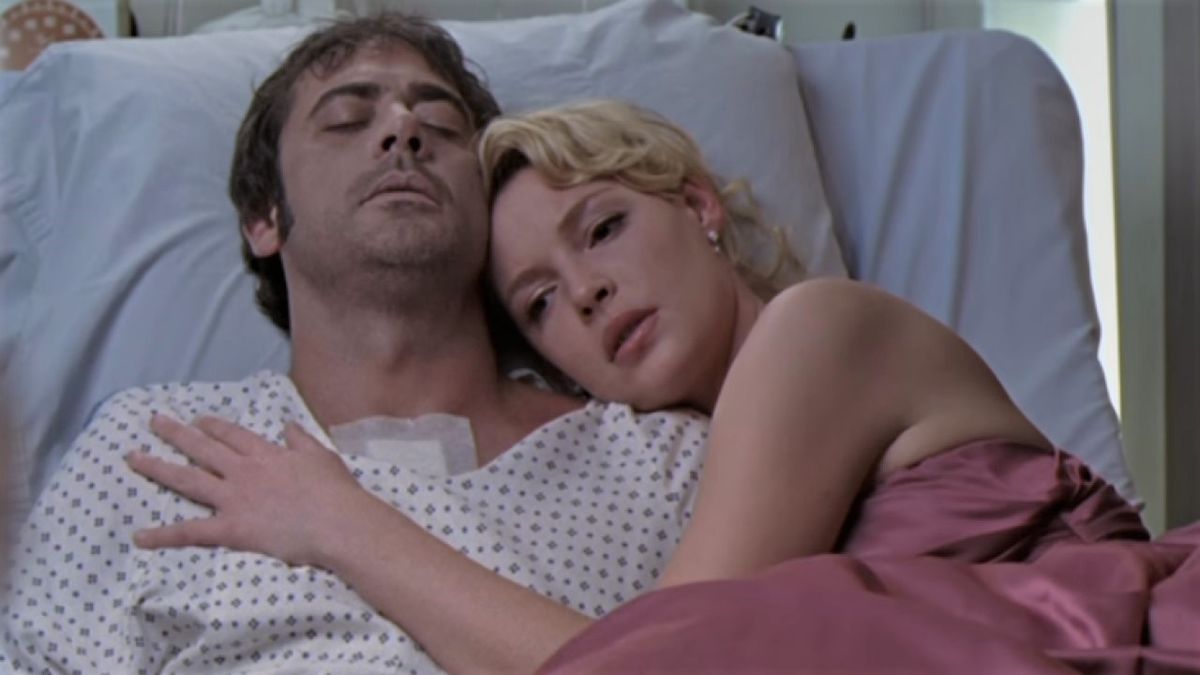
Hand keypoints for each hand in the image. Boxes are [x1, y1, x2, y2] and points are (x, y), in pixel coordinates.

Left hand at [126, 414, 367, 567]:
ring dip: (157, 468)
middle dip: (176, 433)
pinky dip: (163, 535)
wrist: (336, 522)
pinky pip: (191, 532)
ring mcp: (233, 499)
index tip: (198, 420)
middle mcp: (243, 471)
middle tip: (154, 421)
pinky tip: (139, 536)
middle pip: (202, 449)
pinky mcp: (230, 528)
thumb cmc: (335, 491)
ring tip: (133, 458)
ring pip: (187, 480)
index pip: (232, 435)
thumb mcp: (321, 455)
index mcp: (266, 454)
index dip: (213, 426)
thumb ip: (300, 439)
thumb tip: (286, 424)